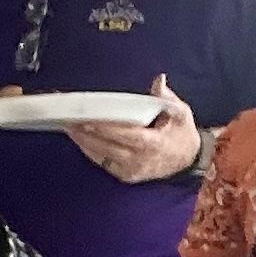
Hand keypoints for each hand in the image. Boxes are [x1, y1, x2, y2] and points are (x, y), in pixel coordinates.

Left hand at [62, 77, 200, 182]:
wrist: (187, 161)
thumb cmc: (182, 135)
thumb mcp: (181, 114)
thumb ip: (167, 98)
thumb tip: (159, 80)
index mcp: (154, 143)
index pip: (126, 135)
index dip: (105, 129)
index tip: (88, 120)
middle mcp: (140, 159)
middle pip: (107, 146)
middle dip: (86, 133)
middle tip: (69, 120)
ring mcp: (131, 170)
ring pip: (101, 155)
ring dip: (83, 141)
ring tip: (68, 127)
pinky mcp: (124, 175)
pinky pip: (103, 162)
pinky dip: (90, 150)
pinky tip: (79, 138)